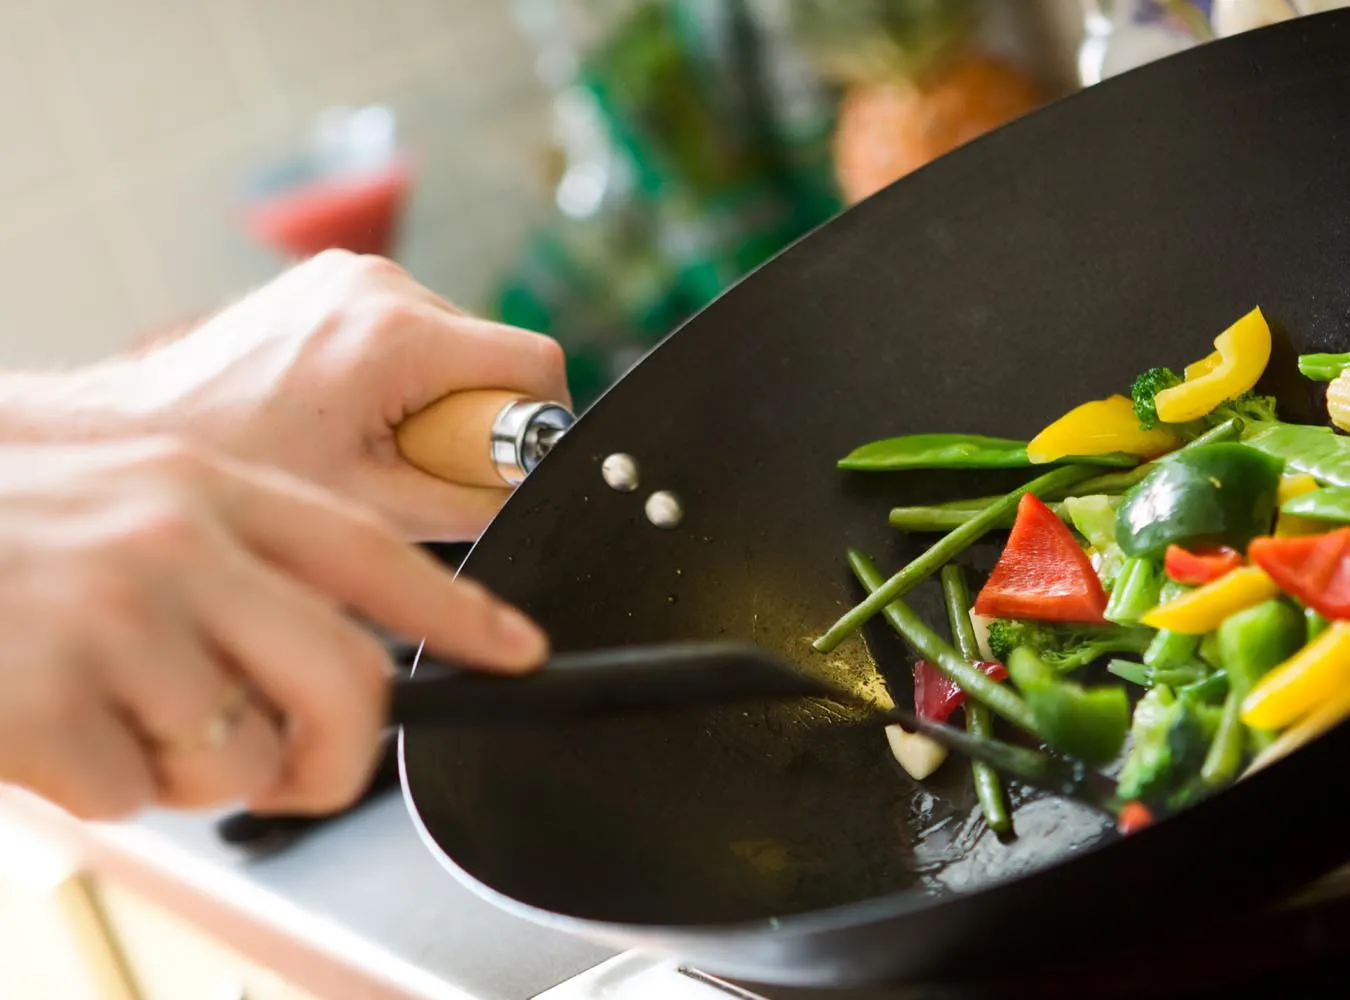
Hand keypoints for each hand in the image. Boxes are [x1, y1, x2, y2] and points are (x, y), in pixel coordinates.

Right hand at [0, 437, 547, 820]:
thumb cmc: (5, 527)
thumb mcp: (135, 503)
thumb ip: (238, 563)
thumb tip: (337, 662)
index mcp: (211, 490)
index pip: (375, 556)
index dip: (461, 615)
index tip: (518, 652)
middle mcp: (179, 543)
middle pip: (347, 684)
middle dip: (346, 757)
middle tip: (309, 773)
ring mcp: (113, 618)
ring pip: (241, 757)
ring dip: (194, 767)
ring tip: (120, 714)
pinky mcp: (44, 695)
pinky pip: (131, 795)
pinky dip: (102, 788)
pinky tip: (50, 724)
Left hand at [86, 250, 570, 540]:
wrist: (139, 434)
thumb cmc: (241, 473)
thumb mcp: (374, 510)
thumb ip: (471, 501)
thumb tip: (527, 494)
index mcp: (398, 334)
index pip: (535, 364)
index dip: (540, 424)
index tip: (502, 466)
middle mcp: (377, 284)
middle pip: (492, 353)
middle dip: (474, 418)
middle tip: (409, 467)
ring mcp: (348, 276)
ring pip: (451, 342)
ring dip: (434, 398)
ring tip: (367, 444)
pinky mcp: (327, 282)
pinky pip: (405, 329)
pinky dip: (399, 376)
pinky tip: (345, 415)